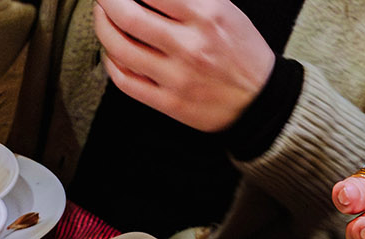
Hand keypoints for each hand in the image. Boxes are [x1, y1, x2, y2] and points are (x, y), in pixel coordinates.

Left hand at [92, 0, 273, 132]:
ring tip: (103, 18)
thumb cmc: (242, 52)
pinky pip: (126, 81)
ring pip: (120, 48)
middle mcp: (190, 45)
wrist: (260, 100)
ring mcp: (177, 77)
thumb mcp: (225, 10)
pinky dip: (111, 62)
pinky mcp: (168, 103)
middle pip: (128, 16)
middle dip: (106, 0)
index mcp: (207, 15)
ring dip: (103, 28)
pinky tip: (112, 52)